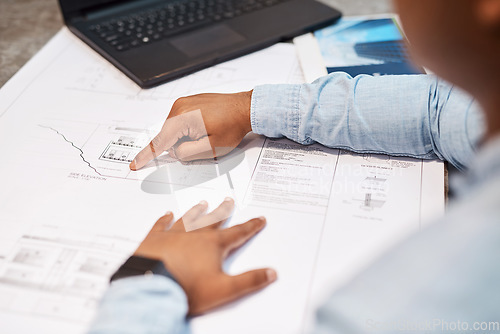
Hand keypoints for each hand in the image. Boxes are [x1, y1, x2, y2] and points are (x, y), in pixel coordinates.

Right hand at [130, 91, 252, 169]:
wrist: (246, 108)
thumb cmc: (233, 126)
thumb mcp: (211, 148)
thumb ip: (187, 153)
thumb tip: (175, 152)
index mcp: (182, 118)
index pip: (159, 143)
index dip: (146, 156)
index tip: (134, 164)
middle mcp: (179, 107)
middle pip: (168, 137)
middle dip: (181, 146)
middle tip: (204, 142)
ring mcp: (184, 103)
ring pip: (174, 130)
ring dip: (186, 137)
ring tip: (208, 133)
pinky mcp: (189, 102)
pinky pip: (181, 121)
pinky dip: (189, 130)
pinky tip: (206, 127)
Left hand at [134, 198, 276, 314]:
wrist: (152, 287)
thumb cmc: (186, 288)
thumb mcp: (224, 289)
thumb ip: (250, 281)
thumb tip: (270, 274)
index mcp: (213, 245)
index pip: (238, 233)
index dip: (251, 226)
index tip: (259, 219)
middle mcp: (194, 235)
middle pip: (213, 220)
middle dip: (223, 211)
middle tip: (228, 201)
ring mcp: (173, 235)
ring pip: (188, 219)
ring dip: (197, 211)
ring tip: (202, 203)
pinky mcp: (154, 240)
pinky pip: (161, 225)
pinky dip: (165, 219)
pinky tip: (167, 213)